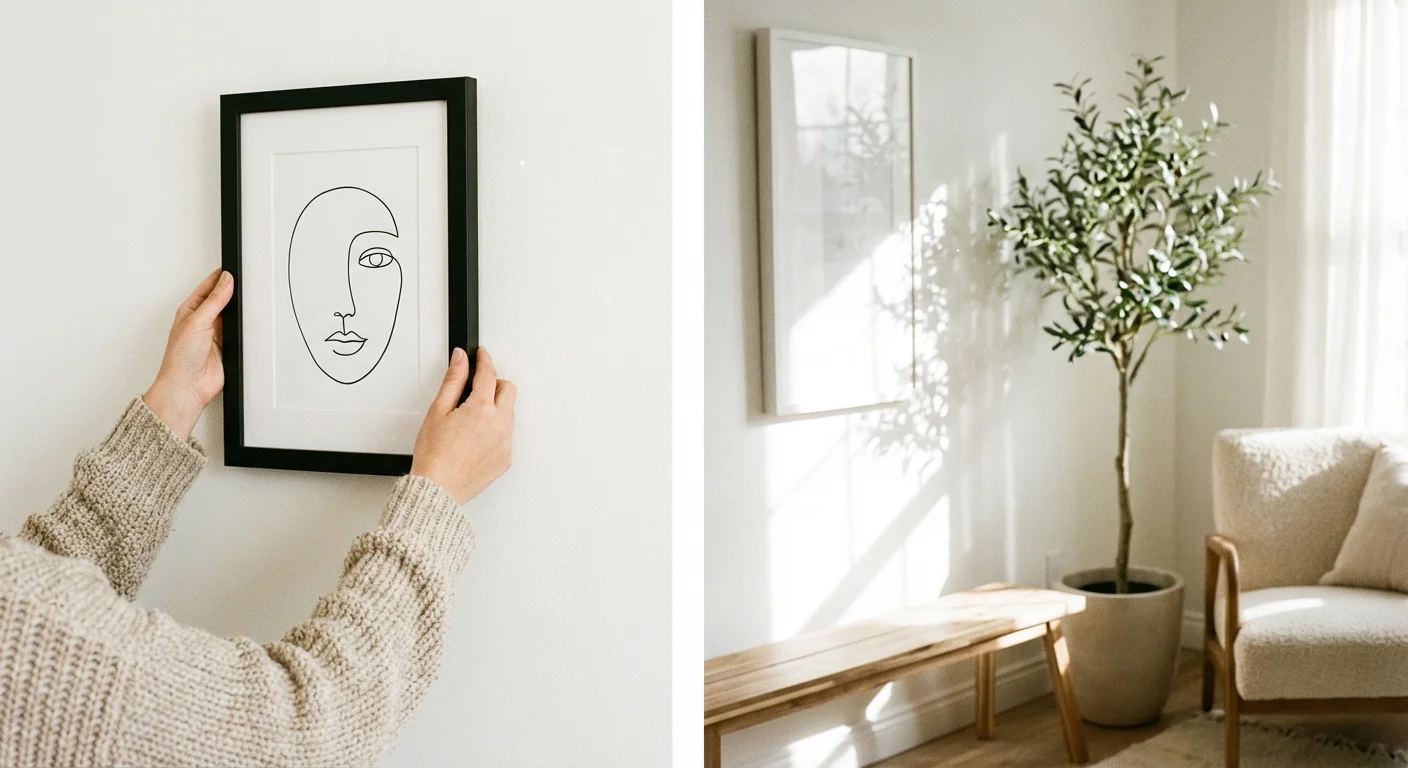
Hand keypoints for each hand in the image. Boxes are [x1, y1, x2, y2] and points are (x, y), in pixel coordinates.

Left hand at [143, 268, 233, 439]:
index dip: (221, 277)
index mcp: (191, 310)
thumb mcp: (197, 321)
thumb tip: (226, 280)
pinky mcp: (229, 346)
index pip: (209, 287)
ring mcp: (217, 334)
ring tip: (249, 301)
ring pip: (234, 315)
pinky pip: (242, 332)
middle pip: (224, 299)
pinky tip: (249, 323)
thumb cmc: (180, 358)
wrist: (189, 387)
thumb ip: (214, 300)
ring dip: (240, 311)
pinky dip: (246, 328)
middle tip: (246, 281)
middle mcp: (204, 321)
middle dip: (234, 292)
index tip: (234, 268)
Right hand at [411, 347, 515, 504]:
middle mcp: (500, 424)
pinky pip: (507, 435)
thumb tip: (460, 359)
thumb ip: (453, 381)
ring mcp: (506, 442)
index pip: (489, 374)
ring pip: (509, 413)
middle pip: (507, 389)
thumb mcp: (437, 411)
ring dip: (495, 409)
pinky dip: (495, 430)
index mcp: (481, 409)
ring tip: (470, 422)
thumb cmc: (434, 456)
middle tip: (475, 391)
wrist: (438, 489)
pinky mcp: (507, 457)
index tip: (482, 355)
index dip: (485, 360)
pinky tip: (475, 439)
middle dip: (493, 384)